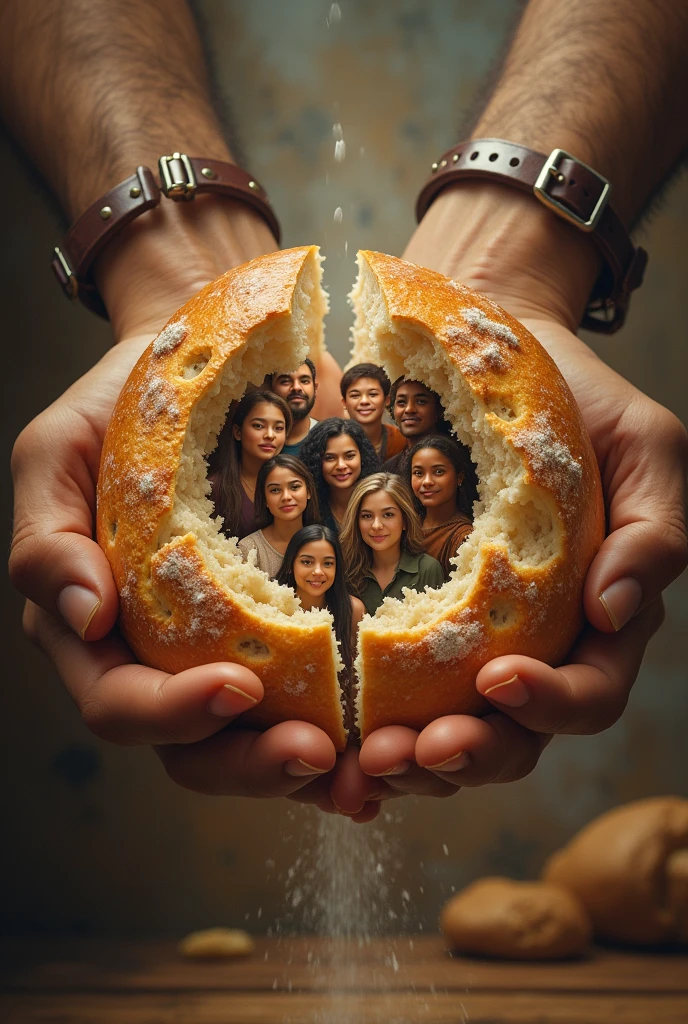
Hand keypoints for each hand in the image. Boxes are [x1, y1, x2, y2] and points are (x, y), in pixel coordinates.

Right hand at [9, 202, 349, 799]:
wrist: (211, 359)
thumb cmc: (122, 405)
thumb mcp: (59, 452)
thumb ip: (49, 537)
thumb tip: (83, 618)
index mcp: (103, 634)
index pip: (123, 704)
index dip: (174, 714)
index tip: (239, 686)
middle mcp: (172, 657)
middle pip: (200, 751)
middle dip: (256, 765)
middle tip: (319, 753)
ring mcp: (243, 647)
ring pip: (270, 741)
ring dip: (321, 767)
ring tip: (377, 764)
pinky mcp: (307, 622)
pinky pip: (334, 693)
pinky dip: (369, 723)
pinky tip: (412, 732)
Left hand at [325, 184, 687, 810]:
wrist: (492, 348)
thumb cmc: (578, 400)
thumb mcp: (644, 449)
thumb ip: (654, 534)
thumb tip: (613, 612)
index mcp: (594, 620)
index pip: (586, 692)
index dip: (548, 704)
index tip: (497, 680)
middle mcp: (530, 644)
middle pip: (511, 738)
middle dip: (465, 755)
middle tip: (410, 750)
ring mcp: (462, 641)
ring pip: (444, 732)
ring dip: (406, 759)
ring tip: (360, 755)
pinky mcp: (399, 616)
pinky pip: (382, 687)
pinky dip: (355, 721)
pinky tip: (318, 728)